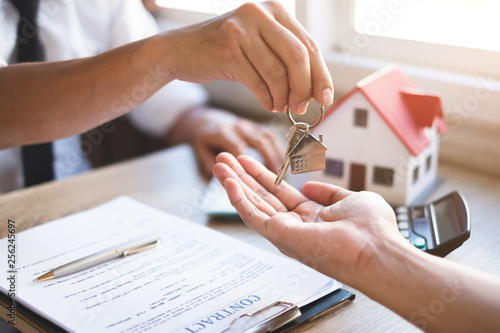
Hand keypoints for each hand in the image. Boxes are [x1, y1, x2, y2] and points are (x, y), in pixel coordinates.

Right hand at [162, 1, 333, 113]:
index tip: (325, 97)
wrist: (180, 51)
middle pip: (298, 56)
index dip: (320, 75)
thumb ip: (285, 58)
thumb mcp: (258, 43)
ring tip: (280, 106)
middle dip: (304, 88)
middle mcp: (259, 14)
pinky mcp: (227, 51)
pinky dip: (267, 99)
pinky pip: (258, 82)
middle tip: (302, 108)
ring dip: (283, 97)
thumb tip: (315, 88)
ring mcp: (242, 30)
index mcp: (273, 10)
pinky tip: (268, 103)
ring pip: (277, 72)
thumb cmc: (223, 50)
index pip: (308, 45)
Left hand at [166, 107, 282, 175]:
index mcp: (224, 133)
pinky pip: (272, 136)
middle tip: (277, 177)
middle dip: (270, 159)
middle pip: (259, 141)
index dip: (250, 162)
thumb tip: (214, 171)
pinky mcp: (258, 126)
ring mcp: (250, 125)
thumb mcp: (199, 148)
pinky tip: (284, 164)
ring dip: (278, 155)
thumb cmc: (204, 138)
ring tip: (283, 173)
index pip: (239, 147)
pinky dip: (279, 150)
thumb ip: (206, 160)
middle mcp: (239, 127)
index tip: (258, 177)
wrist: (207, 119)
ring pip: (269, 138)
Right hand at [212, 153, 411, 286]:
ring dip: (233, 183)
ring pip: (252, 204)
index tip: (248, 160)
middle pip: (260, 196)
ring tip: (219, 165)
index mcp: (311, 216)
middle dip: (242, 176)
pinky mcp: (279, 236)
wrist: (376, 250)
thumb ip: (328, 192)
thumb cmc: (372, 230)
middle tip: (225, 159)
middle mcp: (294, 225)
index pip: (278, 192)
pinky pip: (253, 215)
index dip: (262, 175)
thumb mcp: (350, 198)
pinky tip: (228, 182)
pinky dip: (238, 198)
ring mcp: (285, 231)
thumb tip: (308, 186)